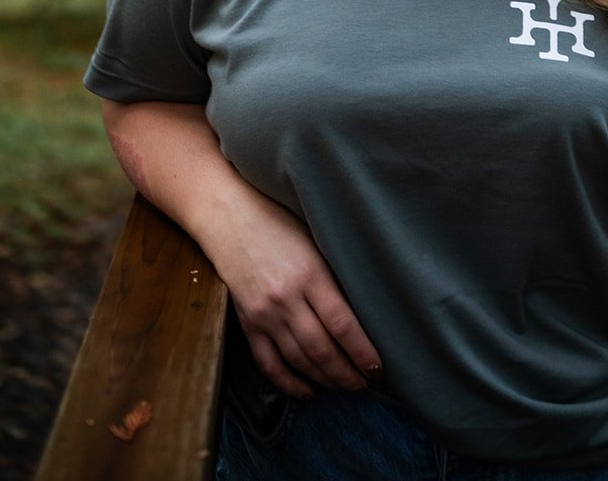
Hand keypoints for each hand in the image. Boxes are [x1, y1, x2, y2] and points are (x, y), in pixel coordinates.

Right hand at [215, 180, 381, 398]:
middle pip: (322, 349)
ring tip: (344, 387)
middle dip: (347, 373)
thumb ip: (332, 276)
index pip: (342, 324)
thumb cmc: (279, 223)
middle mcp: (286, 299)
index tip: (377, 368)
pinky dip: (288, 382)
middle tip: (365, 385)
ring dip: (324, 380)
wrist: (230, 217)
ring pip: (298, 360)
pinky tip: (307, 390)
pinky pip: (268, 363)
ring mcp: (264, 314)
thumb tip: (361, 314)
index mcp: (309, 274)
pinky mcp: (248, 323)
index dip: (362, 352)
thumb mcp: (315, 241)